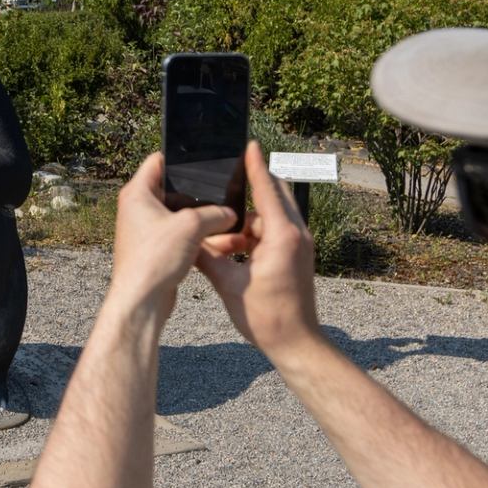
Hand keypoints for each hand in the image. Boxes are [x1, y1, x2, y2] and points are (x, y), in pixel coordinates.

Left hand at [107, 152, 238, 324]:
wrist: (141, 301)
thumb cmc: (154, 258)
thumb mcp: (191, 226)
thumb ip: (214, 213)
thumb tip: (230, 213)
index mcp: (138, 193)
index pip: (158, 162)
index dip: (181, 158)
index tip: (203, 159)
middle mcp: (139, 209)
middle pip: (174, 191)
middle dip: (200, 194)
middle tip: (224, 191)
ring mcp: (147, 230)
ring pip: (182, 217)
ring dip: (206, 220)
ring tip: (233, 220)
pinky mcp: (157, 250)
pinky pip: (183, 237)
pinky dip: (201, 238)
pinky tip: (226, 241)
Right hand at [195, 141, 325, 368]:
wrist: (296, 343)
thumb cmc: (266, 317)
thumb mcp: (229, 285)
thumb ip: (208, 257)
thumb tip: (187, 240)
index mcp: (282, 236)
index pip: (267, 189)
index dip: (255, 166)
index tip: (249, 144)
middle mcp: (296, 234)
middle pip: (274, 196)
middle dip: (250, 188)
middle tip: (226, 178)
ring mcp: (300, 245)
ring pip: (270, 218)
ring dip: (245, 222)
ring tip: (217, 234)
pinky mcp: (297, 256)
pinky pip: (273, 234)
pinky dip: (253, 236)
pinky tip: (230, 248)